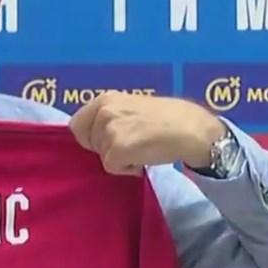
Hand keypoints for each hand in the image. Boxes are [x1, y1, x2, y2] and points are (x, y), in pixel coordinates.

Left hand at [69, 92, 225, 174]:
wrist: (191, 129)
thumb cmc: (166, 118)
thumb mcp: (130, 106)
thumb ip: (110, 116)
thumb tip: (92, 134)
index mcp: (105, 99)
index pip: (76, 124)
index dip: (89, 137)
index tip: (106, 141)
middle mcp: (104, 111)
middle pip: (87, 142)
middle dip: (105, 147)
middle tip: (131, 144)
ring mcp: (110, 130)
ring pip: (101, 155)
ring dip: (118, 158)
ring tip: (141, 148)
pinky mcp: (118, 149)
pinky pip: (112, 167)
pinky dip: (127, 168)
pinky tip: (143, 159)